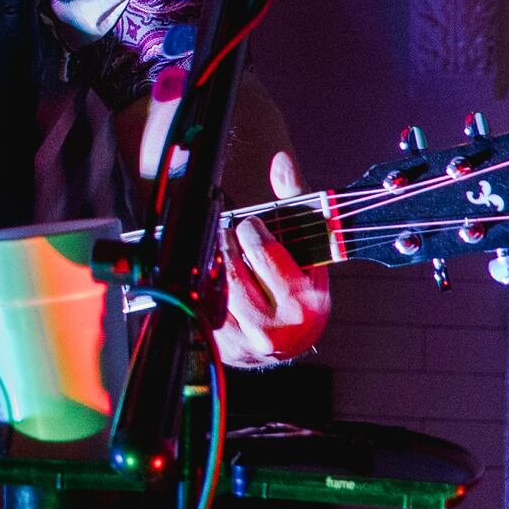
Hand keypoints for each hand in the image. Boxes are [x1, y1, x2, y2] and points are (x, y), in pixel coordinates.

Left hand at [213, 149, 330, 366]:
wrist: (288, 340)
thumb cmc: (301, 286)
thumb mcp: (310, 249)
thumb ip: (296, 204)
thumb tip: (280, 162)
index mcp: (304, 305)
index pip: (261, 251)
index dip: (251, 231)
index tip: (249, 225)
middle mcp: (274, 330)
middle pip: (230, 267)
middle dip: (227, 243)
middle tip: (229, 235)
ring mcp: (244, 343)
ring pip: (211, 286)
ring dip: (211, 262)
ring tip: (221, 253)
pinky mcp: (220, 346)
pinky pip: (199, 303)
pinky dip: (201, 284)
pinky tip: (209, 276)